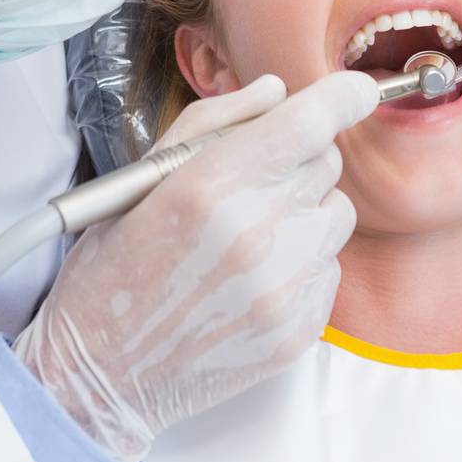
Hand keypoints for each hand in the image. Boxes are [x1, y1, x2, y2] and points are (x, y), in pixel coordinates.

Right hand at [14, 71, 377, 460]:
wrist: (101, 372)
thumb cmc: (113, 268)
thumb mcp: (142, 177)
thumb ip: (214, 122)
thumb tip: (275, 92)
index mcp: (209, 187)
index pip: (308, 124)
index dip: (342, 96)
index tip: (359, 90)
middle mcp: (253, 236)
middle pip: (326, 163)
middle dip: (299, 158)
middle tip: (251, 181)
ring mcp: (280, 290)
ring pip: (336, 215)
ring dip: (304, 211)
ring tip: (249, 234)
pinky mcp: (297, 332)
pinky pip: (330, 270)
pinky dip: (302, 264)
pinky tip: (252, 278)